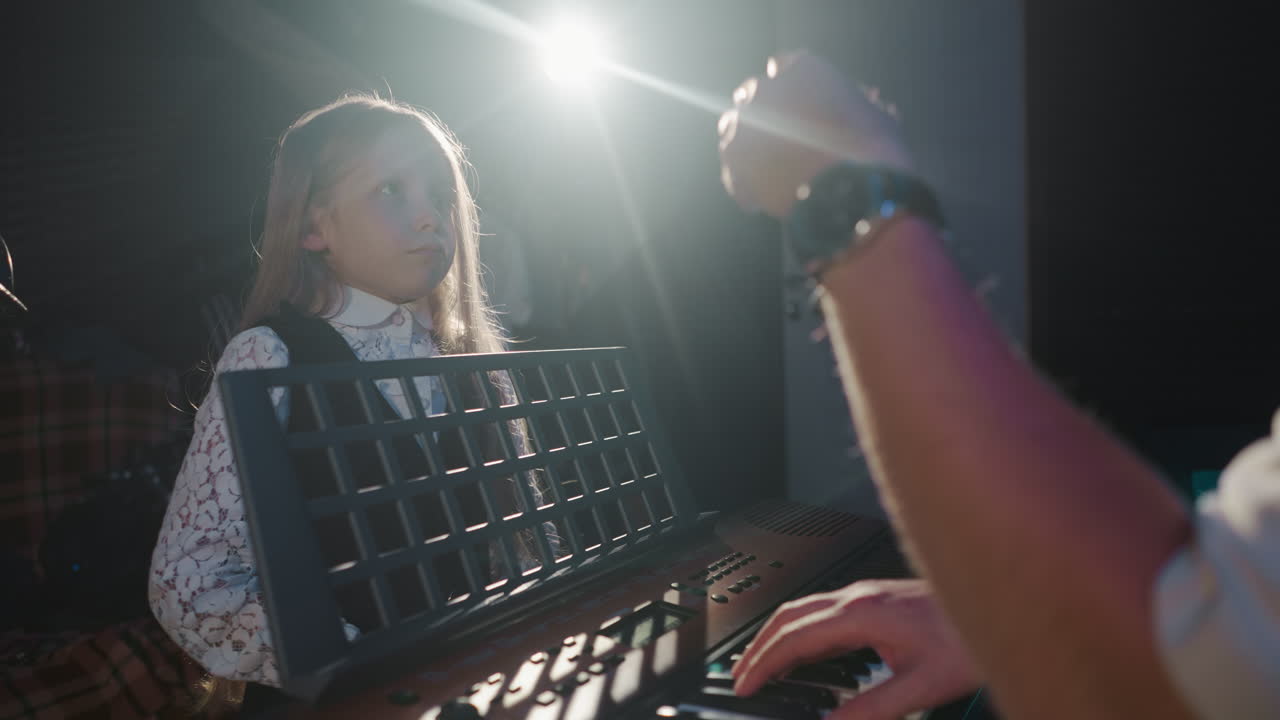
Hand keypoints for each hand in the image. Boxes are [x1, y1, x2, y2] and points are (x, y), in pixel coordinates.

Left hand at [718, 51, 913, 217]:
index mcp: (805, 69)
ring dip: (748, 144)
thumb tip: (867, 107)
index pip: (786, 66)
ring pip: (735, 129)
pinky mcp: (733, 164)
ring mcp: (744, 126)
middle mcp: (767, 90)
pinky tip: (763, 198)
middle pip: (754, 95)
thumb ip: (860, 107)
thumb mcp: (878, 119)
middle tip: (781, 137)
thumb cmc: (876, 153)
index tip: (798, 103)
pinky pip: (733, 172)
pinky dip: (746, 183)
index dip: (793, 88)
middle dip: (764, 112)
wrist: (854, 195)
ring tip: (768, 168)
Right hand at [732, 579, 980, 719]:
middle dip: (758, 646)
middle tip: (740, 675)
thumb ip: (873, 709)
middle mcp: (858, 597)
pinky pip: (821, 610)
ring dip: (777, 635)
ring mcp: (865, 594)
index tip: (746, 684)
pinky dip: (800, 631)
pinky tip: (806, 650)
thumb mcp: (921, 686)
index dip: (764, 663)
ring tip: (763, 663)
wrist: (1002, 602)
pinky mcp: (875, 599)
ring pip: (804, 609)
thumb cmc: (968, 637)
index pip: (794, 638)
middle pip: (789, 616)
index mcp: (861, 613)